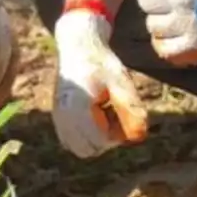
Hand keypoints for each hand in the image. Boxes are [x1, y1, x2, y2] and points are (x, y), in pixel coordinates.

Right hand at [52, 9, 147, 158]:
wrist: (78, 47)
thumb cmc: (101, 63)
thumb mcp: (121, 81)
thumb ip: (131, 108)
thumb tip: (140, 136)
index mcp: (77, 106)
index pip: (98, 142)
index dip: (116, 136)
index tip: (122, 115)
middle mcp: (62, 115)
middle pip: (87, 150)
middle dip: (104, 140)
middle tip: (114, 114)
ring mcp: (57, 117)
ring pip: (78, 147)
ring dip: (94, 138)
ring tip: (104, 113)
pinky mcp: (57, 118)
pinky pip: (72, 140)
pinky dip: (85, 134)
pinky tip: (95, 114)